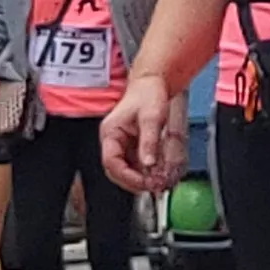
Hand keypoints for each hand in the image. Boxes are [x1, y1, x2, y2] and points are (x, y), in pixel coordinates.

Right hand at [102, 77, 179, 192]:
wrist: (153, 83)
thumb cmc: (147, 94)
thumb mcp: (151, 117)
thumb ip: (149, 142)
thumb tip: (148, 164)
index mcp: (110, 133)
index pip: (111, 162)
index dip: (126, 176)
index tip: (144, 182)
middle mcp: (114, 141)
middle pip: (117, 171)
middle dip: (134, 181)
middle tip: (153, 186)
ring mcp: (123, 146)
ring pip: (128, 171)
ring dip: (142, 179)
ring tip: (159, 182)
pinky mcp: (133, 148)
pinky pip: (137, 166)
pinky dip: (147, 173)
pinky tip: (159, 174)